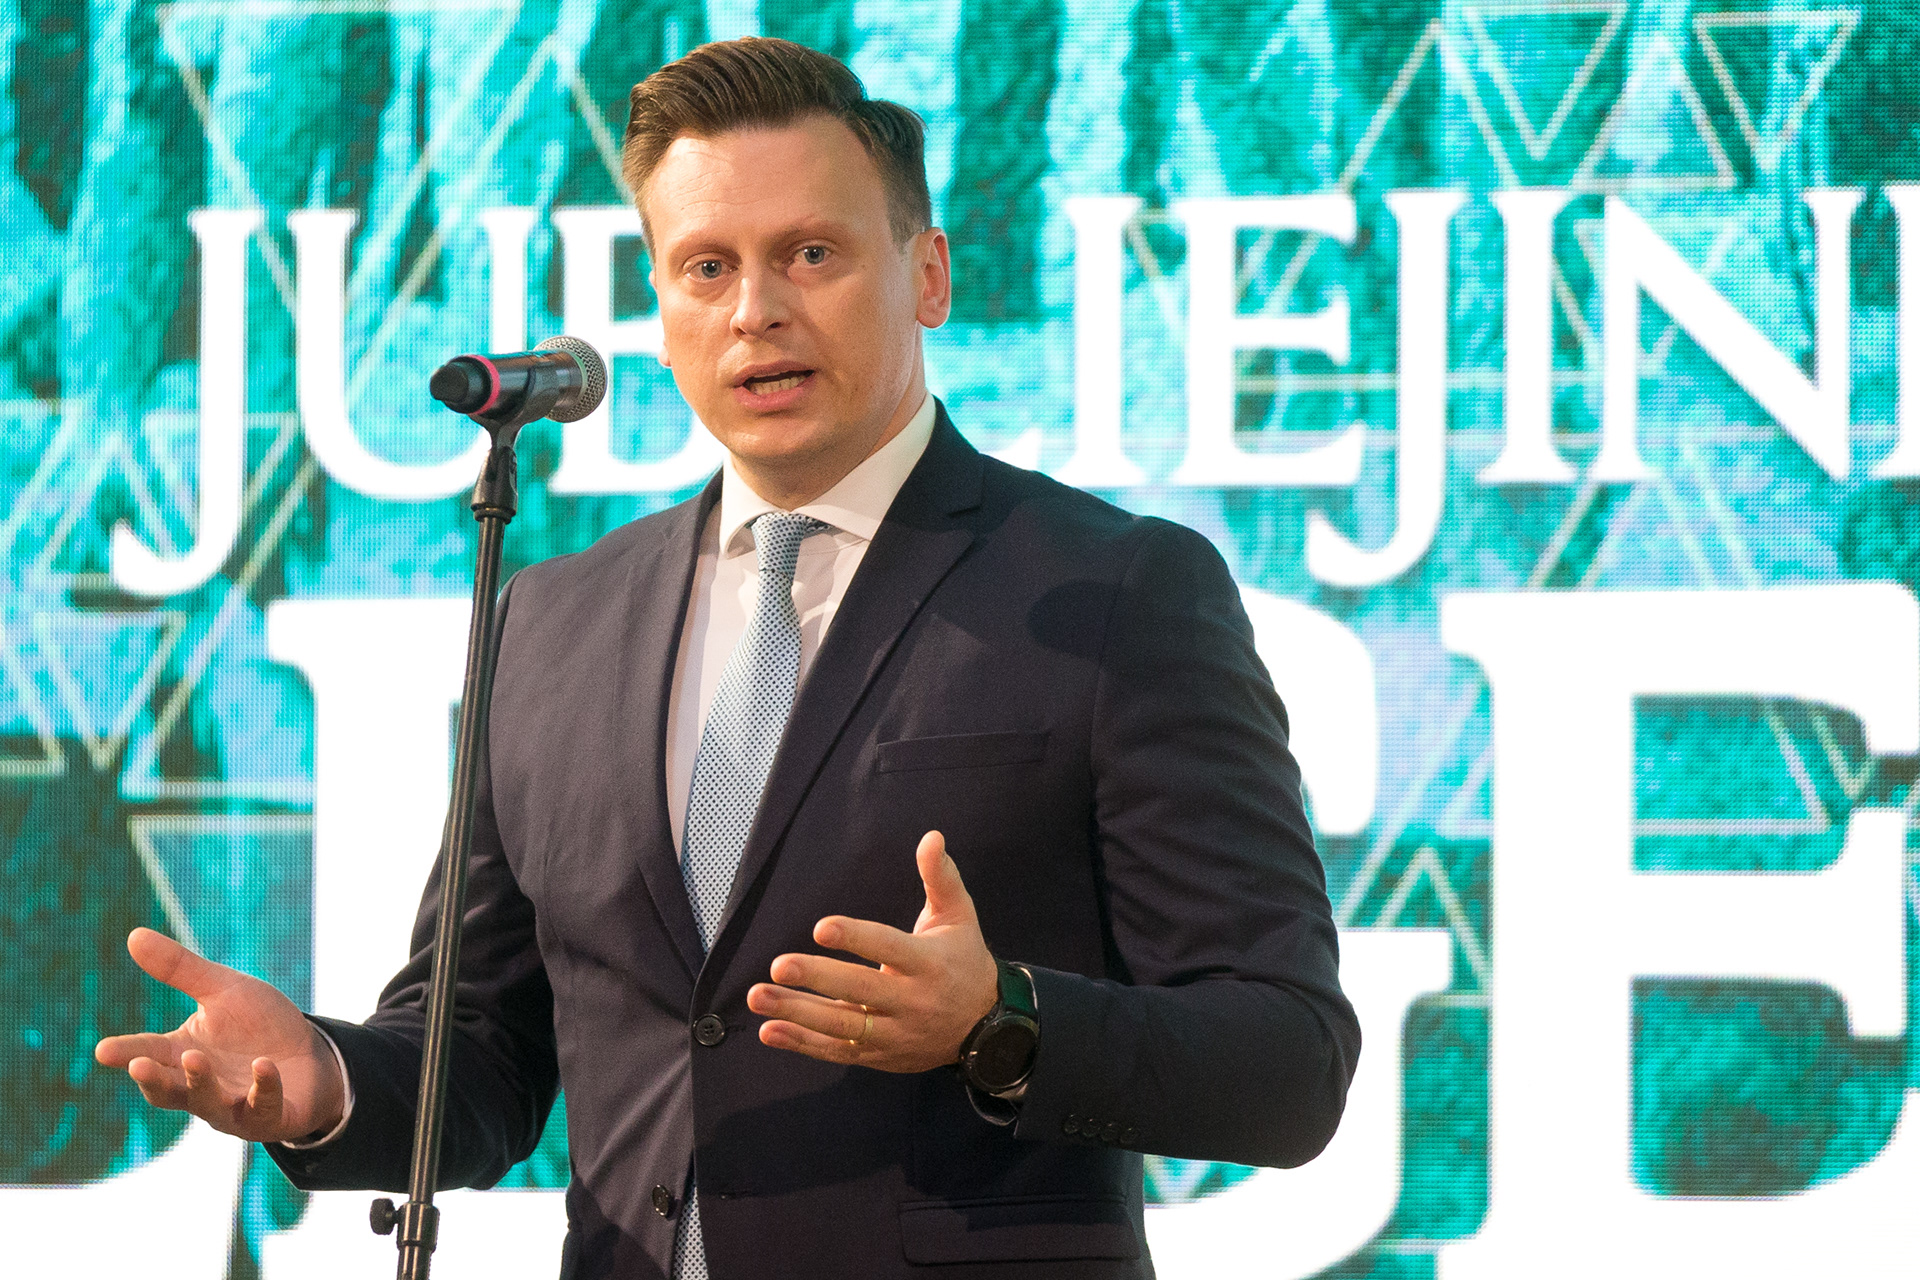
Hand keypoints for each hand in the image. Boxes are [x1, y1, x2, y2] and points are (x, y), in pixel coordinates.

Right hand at [94, 928, 346, 1143]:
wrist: (312, 1055)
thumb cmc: (260, 1026)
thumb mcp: (223, 990)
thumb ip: (181, 970)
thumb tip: (133, 934)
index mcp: (185, 1054)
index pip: (149, 1054)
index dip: (127, 1053)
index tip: (103, 1050)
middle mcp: (202, 1086)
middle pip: (169, 1089)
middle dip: (153, 1078)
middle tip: (138, 1064)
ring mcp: (234, 1106)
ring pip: (208, 1102)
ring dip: (201, 1083)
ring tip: (196, 1058)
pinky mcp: (270, 1117)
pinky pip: (263, 1107)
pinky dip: (263, 1087)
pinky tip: (263, 1066)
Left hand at [749, 830, 998, 1071]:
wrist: (986, 1029)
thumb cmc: (963, 960)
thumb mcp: (959, 916)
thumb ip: (941, 877)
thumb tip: (931, 837)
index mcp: (928, 963)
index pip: (889, 949)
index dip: (856, 938)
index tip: (821, 927)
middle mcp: (912, 1001)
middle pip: (860, 991)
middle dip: (818, 978)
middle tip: (779, 966)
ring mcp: (895, 1033)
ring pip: (843, 1026)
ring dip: (798, 1013)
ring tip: (759, 996)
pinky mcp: (880, 1056)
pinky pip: (838, 1051)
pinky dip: (802, 1043)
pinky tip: (769, 1031)